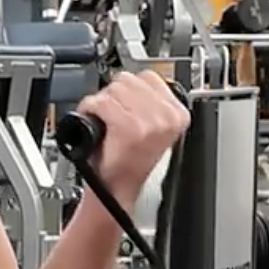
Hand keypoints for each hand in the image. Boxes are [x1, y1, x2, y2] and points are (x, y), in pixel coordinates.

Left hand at [75, 71, 189, 206]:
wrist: (116, 191)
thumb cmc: (128, 163)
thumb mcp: (153, 129)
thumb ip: (150, 102)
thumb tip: (133, 80)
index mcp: (178, 114)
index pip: (149, 77)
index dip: (130, 90)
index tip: (125, 106)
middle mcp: (167, 116)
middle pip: (129, 80)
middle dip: (114, 96)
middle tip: (112, 118)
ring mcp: (149, 122)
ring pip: (114, 89)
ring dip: (102, 103)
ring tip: (105, 123)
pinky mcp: (129, 128)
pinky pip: (101, 103)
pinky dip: (90, 111)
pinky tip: (96, 126)